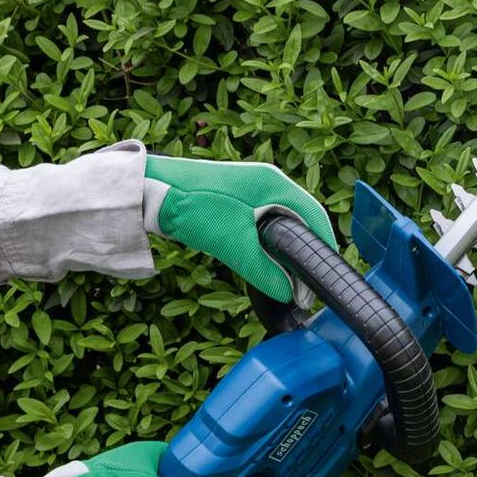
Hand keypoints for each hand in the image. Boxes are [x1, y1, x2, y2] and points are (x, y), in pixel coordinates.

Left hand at [143, 155, 336, 302]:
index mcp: (275, 183)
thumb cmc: (193, 209)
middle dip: (308, 250)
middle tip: (308, 283)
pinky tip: (267, 260)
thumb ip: (265, 271)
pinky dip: (272, 242)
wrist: (149, 192)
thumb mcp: (233, 244)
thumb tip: (291, 294)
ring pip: (284, 221)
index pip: (315, 215)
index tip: (328, 274)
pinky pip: (267, 221)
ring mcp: (252, 187)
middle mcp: (269, 181)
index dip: (325, 246)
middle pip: (302, 218)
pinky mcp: (237, 198)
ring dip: (289, 247)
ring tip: (292, 277)